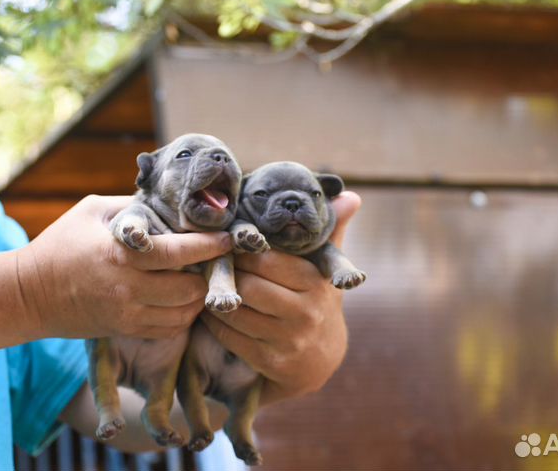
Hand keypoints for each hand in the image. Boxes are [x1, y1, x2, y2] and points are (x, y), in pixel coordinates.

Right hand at [16, 195, 231, 339]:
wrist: (29, 294)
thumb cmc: (61, 245)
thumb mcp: (92, 211)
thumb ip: (134, 207)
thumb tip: (171, 203)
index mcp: (121, 255)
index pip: (179, 253)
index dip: (209, 246)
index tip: (228, 238)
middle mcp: (128, 289)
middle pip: (190, 290)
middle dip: (208, 275)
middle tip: (214, 261)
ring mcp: (128, 315)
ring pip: (185, 313)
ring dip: (199, 297)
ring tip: (199, 278)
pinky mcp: (126, 330)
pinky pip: (170, 329)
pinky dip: (184, 314)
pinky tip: (181, 298)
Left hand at [200, 191, 360, 403]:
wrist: (320, 358)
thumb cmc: (314, 298)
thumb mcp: (324, 267)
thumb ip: (332, 230)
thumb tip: (351, 195)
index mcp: (315, 281)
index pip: (267, 260)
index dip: (241, 251)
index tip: (225, 244)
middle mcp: (306, 311)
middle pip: (249, 286)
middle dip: (225, 275)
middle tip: (207, 264)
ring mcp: (290, 340)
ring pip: (237, 312)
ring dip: (216, 298)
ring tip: (206, 286)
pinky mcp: (272, 362)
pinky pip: (231, 337)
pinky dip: (215, 323)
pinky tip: (212, 311)